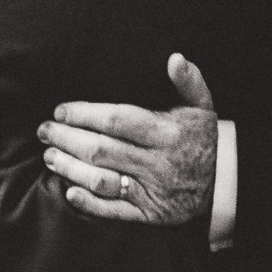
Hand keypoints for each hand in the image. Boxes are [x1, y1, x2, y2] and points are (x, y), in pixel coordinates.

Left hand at [39, 53, 221, 226]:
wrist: (225, 183)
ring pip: (102, 179)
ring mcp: (151, 190)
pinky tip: (68, 192)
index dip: (84, 114)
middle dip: (67, 139)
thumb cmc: (204, 139)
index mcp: (167, 132)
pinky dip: (89, 203)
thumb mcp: (203, 106)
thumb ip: (188, 81)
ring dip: (70, 168)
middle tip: (45, 131)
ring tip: (50, 156)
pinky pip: (114, 211)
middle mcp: (157, 162)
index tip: (61, 110)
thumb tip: (175, 58)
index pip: (117, 120)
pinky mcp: (149, 213)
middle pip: (102, 149)